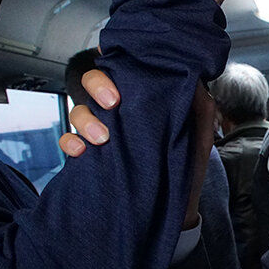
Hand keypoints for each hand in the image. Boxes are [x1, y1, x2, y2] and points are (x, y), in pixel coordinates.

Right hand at [61, 69, 216, 229]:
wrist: (177, 210)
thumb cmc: (188, 171)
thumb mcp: (199, 138)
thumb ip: (198, 107)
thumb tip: (194, 76)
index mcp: (143, 103)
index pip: (121, 70)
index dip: (112, 59)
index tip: (114, 58)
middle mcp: (120, 114)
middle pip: (93, 83)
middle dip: (98, 86)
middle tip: (113, 102)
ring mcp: (104, 134)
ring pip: (78, 111)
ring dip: (85, 119)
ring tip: (103, 138)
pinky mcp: (93, 158)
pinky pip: (69, 143)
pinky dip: (70, 144)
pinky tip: (83, 152)